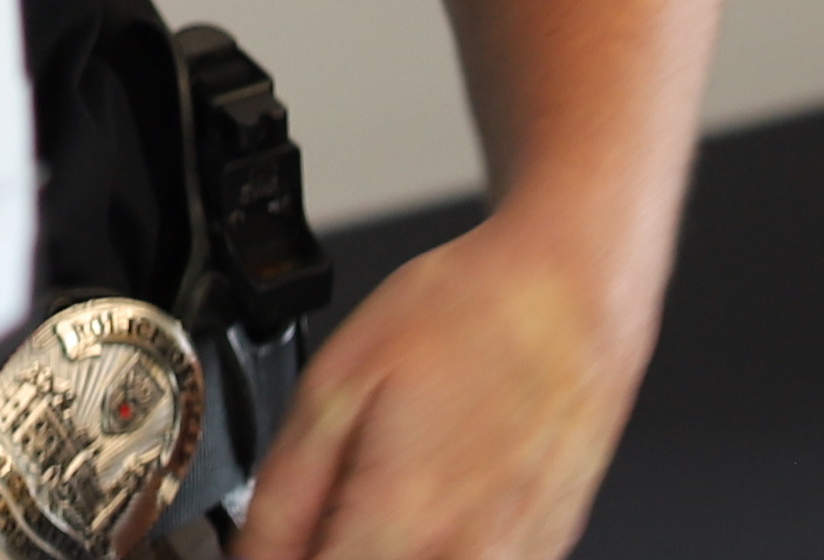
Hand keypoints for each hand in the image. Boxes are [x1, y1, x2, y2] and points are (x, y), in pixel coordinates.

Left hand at [223, 213, 646, 559]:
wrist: (572, 290)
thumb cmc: (468, 315)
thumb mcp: (337, 382)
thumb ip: (282, 491)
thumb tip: (251, 556)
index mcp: (403, 521)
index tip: (277, 542)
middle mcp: (468, 557)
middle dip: (336, 553)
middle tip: (323, 517)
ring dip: (382, 551)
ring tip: (375, 504)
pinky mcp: (548, 551)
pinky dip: (438, 548)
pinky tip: (431, 504)